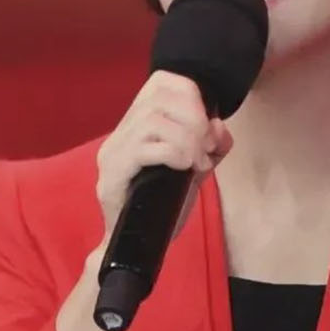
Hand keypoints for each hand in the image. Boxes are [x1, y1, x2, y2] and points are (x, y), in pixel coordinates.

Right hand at [93, 70, 232, 242]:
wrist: (137, 248)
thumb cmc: (163, 206)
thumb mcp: (196, 169)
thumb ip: (210, 146)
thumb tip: (218, 127)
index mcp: (137, 124)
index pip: (162, 82)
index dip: (191, 95)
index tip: (207, 125)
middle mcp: (121, 133)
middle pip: (160, 99)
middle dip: (194, 119)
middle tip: (206, 149)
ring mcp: (112, 153)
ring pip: (153, 121)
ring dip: (186, 139)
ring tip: (197, 162)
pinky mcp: (111, 175)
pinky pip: (144, 148)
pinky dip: (174, 153)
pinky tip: (185, 168)